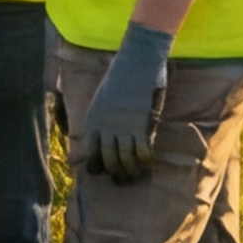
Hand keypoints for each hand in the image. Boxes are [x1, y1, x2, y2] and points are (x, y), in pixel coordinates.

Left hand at [71, 27, 173, 184]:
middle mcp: (105, 127)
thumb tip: (110, 129)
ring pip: (125, 160)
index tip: (105, 172)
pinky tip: (152, 165)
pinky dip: (147, 162)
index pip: (90, 153)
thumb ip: (105, 114)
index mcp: (93, 121)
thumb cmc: (122, 73)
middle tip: (124, 182)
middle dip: (116, 175)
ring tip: (138, 178)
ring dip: (132, 173)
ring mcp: (122, 127)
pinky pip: (142, 151)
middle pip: (108, 161)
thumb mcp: (104, 95)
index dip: (97, 167)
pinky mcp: (139, 124)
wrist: (136, 60)